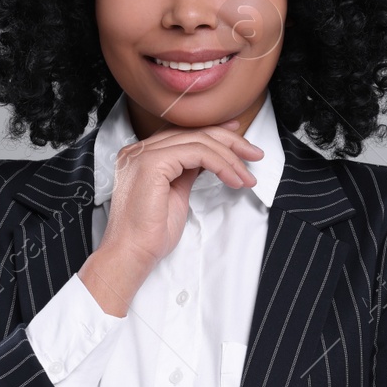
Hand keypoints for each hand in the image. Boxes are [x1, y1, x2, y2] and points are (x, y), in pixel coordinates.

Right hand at [79, 118, 262, 315]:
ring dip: (230, 158)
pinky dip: (221, 164)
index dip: (215, 133)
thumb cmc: (151, 234)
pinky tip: (233, 179)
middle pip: (193, 132)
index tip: (239, 139)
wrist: (131, 254)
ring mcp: (143, 154)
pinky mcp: (152, 163)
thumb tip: (208, 160)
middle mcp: (138, 150)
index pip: (183, 134)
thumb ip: (187, 172)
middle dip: (230, 141)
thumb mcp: (176, 194)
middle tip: (254, 154)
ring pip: (198, 141)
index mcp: (141, 156)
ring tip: (246, 177)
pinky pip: (197, 152)